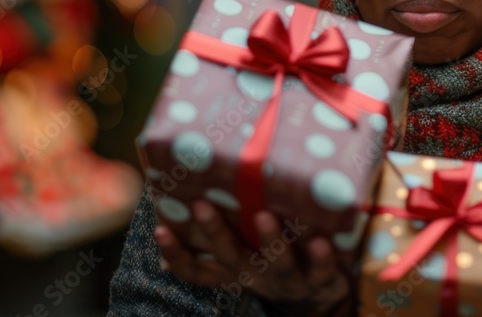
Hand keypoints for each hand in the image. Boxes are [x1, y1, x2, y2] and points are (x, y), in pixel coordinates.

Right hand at [155, 200, 351, 314]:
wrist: (322, 300)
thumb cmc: (279, 260)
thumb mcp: (252, 251)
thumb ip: (234, 227)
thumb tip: (209, 181)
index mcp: (236, 269)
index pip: (196, 269)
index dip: (176, 253)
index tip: (159, 229)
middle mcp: (256, 275)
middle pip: (230, 256)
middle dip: (214, 231)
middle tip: (201, 204)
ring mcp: (287, 280)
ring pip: (275, 263)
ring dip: (269, 240)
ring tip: (264, 215)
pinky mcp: (320, 281)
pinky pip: (320, 271)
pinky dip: (320, 257)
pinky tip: (321, 240)